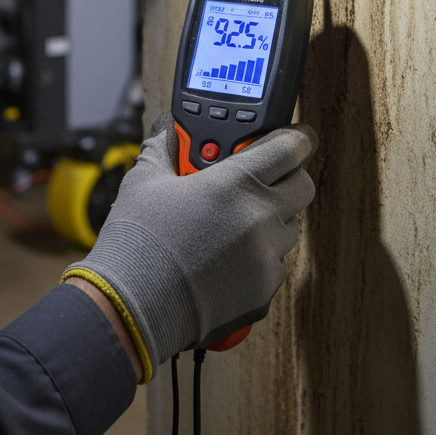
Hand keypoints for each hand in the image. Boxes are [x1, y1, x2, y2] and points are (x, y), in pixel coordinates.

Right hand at [62, 114, 316, 380]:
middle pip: (302, 185)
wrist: (133, 306)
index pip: (292, 148)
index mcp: (236, 182)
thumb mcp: (143, 181)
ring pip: (290, 227)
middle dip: (287, 176)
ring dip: (271, 218)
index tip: (294, 136)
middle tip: (259, 177)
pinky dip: (258, 256)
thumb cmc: (137, 242)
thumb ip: (163, 147)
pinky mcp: (264, 291)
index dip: (296, 137)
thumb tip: (166, 128)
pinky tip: (225, 256)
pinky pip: (275, 264)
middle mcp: (260, 218)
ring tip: (231, 220)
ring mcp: (266, 258)